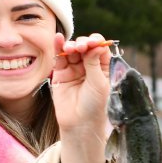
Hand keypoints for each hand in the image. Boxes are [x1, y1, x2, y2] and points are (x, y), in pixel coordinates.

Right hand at [50, 33, 112, 162]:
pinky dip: (58, 47)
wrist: (79, 124)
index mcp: (103, 68)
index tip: (94, 42)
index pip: (100, 49)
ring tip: (71, 48)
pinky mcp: (61, 73)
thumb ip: (94, 63)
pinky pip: (59, 57)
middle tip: (82, 48)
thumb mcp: (98, 83)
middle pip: (85, 47)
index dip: (96, 42)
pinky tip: (58, 38)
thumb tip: (97, 44)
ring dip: (71, 46)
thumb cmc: (95, 106)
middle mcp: (89, 67)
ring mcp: (74, 69)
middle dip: (83, 44)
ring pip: (72, 51)